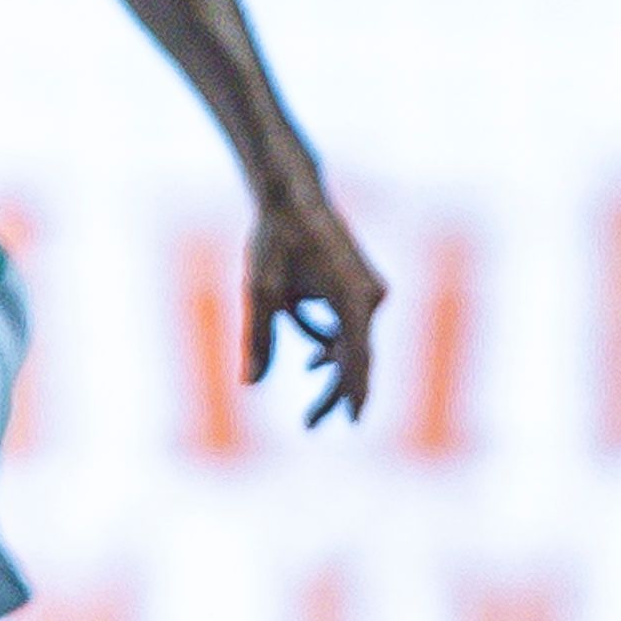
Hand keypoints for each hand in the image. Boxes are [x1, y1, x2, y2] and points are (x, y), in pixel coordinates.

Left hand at [243, 172, 389, 427]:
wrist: (294, 194)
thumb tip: (249, 385)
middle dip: (335, 393)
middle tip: (310, 426)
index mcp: (351, 298)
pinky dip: (333, 343)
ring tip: (311, 408)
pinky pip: (352, 326)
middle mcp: (371, 296)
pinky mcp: (364, 285)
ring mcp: (371, 290)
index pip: (357, 357)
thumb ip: (257, 340)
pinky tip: (312, 361)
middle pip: (357, 356)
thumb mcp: (260, 290)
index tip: (352, 422)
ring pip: (355, 343)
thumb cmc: (275, 239)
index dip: (353, 393)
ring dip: (332, 370)